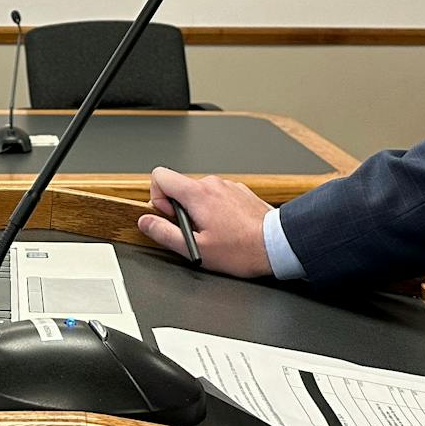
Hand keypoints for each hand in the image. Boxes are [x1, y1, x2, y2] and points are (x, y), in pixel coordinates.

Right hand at [136, 166, 272, 277]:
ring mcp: (228, 186)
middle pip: (179, 188)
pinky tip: (228, 229)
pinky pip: (216, 197)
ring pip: (198, 194)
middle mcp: (212, 183)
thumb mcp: (196, 248)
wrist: (278, 246)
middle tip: (195, 232)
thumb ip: (164, 233)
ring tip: (215, 234)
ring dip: (198, 212)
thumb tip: (145, 222)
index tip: (169, 217)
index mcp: (197, 193)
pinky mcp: (240, 192)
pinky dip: (215, 210)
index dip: (157, 198)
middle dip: (179, 210)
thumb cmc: (242, 250)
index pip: (159, 176)